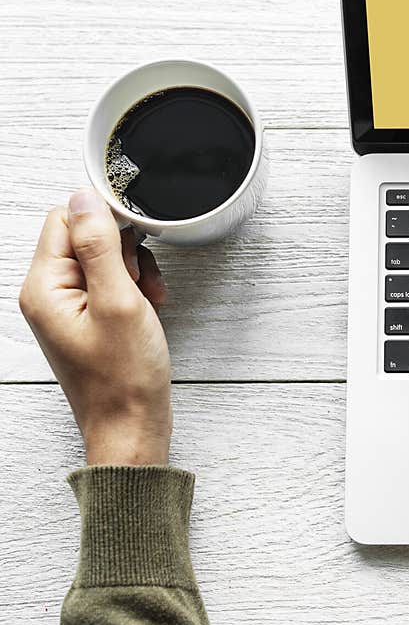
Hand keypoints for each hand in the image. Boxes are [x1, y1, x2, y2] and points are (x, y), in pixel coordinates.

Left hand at [19, 189, 170, 464]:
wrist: (132, 426)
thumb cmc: (125, 377)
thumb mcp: (118, 301)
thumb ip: (99, 246)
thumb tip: (84, 197)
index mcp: (44, 288)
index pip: (66, 220)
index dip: (105, 221)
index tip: (137, 237)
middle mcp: (48, 294)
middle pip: (84, 237)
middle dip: (124, 250)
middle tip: (141, 280)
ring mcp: (68, 308)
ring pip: (103, 258)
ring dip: (134, 269)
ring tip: (148, 297)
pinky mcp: (88, 318)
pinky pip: (110, 282)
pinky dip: (135, 287)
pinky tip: (149, 306)